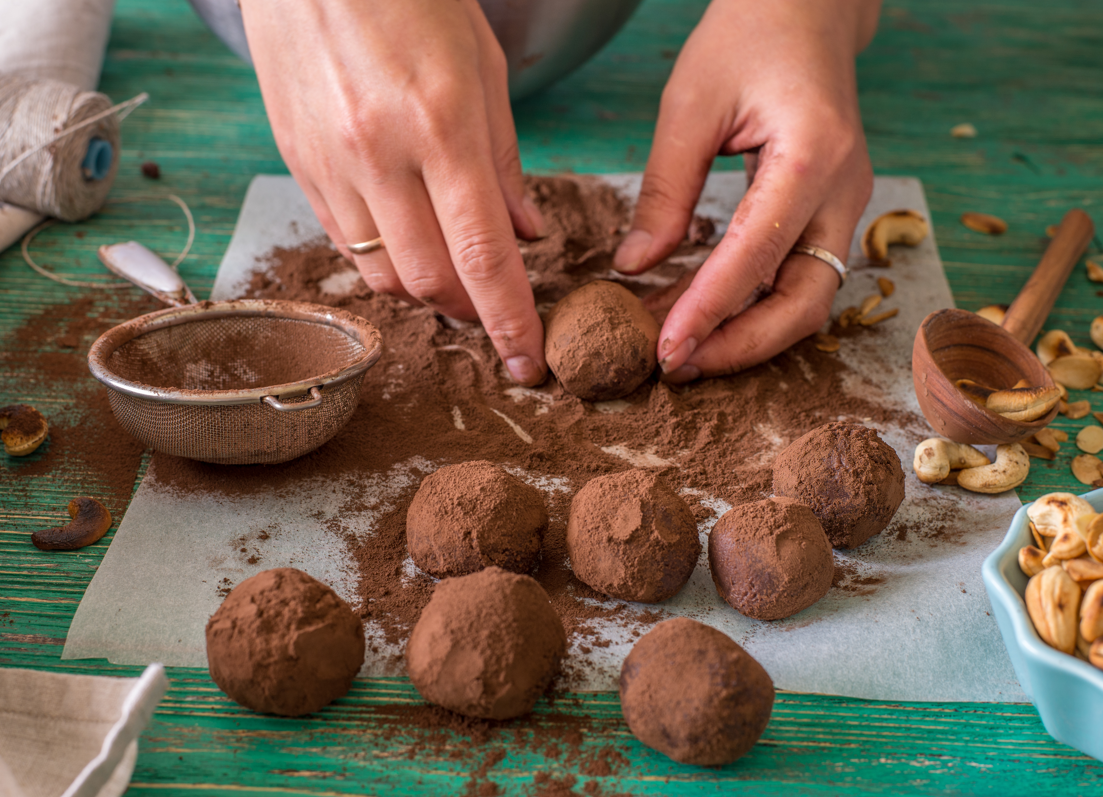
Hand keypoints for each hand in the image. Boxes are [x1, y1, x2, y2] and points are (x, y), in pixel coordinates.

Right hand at [240, 0, 548, 385]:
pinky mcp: (297, 164)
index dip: (510, 320)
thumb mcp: (482, 66)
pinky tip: (406, 243)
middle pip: (429, 282)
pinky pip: (345, 246)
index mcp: (441, 126)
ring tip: (452, 278)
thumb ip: (506, 161)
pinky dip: (383, 262)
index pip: (482, 256)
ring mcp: (330, 164)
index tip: (528, 360)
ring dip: (425, 293)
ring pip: (381, 276)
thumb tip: (527, 235)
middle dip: (470, 313)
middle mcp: (379, 155)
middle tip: (495, 312)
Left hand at [613, 0, 880, 382]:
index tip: (665, 349)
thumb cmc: (748, 37)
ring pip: (810, 299)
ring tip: (682, 349)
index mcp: (813, 155)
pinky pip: (799, 275)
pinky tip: (702, 314)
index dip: (709, 310)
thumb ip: (665, 190)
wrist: (805, 8)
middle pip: (806, 300)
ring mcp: (846, 204)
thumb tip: (635, 268)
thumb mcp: (689, 104)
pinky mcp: (830, 211)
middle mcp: (844, 189)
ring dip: (749, 335)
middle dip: (742, 345)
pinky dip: (754, 305)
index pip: (757, 255)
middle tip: (676, 365)